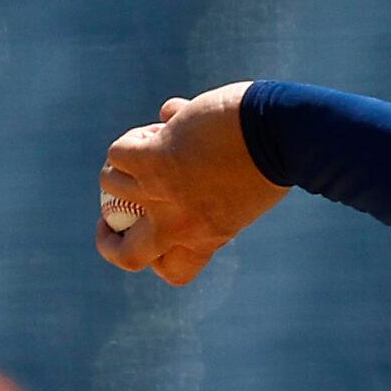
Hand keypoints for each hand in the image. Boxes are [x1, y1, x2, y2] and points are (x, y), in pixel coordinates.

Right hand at [97, 83, 288, 284]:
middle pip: (126, 256)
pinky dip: (134, 138)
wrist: (282, 136)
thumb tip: (168, 118)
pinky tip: (164, 126)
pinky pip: (118, 154)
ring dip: (126, 164)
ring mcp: (162, 195)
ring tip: (153, 143)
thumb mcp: (241, 190)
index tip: (159, 234)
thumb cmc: (272, 159)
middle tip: (111, 214)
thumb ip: (205, 178)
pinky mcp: (151, 162)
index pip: (172, 271)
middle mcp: (180, 226)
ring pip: (112, 188)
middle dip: (108, 239)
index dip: (156, 257)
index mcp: (206, 238)